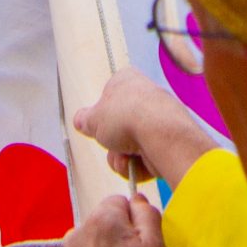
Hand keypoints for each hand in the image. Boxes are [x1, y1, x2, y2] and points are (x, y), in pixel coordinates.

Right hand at [74, 68, 217, 189]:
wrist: (161, 134)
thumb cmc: (125, 116)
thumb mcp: (92, 118)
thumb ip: (84, 120)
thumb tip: (80, 120)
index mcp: (126, 80)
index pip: (109, 95)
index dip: (101, 114)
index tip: (97, 124)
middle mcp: (144, 96)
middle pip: (118, 129)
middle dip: (112, 144)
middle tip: (111, 144)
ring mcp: (158, 121)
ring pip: (129, 148)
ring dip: (121, 158)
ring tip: (125, 156)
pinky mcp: (167, 143)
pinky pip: (143, 160)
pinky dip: (137, 166)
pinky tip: (137, 163)